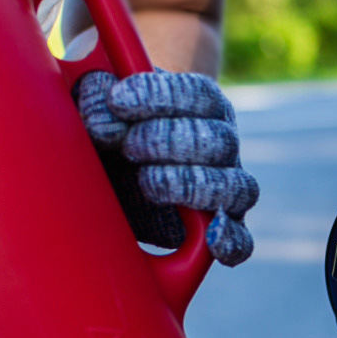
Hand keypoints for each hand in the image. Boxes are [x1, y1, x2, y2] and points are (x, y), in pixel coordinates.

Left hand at [75, 70, 258, 265]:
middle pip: (219, 140)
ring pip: (236, 187)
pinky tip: (213, 243)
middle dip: (168, 141)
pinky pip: (241, 239)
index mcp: (202, 106)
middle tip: (128, 146)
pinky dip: (231, 241)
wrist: (116, 175)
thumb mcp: (97, 108)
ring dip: (192, 185)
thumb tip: (104, 118)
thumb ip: (95, 98)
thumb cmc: (111, 132)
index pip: (198, 95)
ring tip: (148, 183)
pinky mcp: (219, 230)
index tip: (118, 101)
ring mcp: (226, 189)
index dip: (160, 96)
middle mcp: (223, 145)